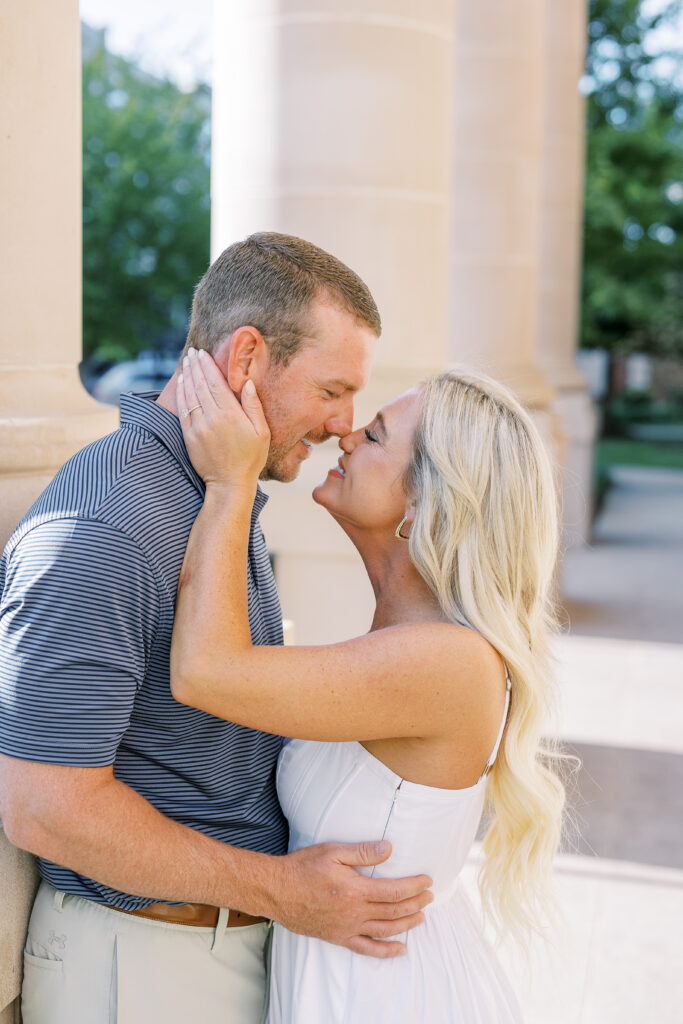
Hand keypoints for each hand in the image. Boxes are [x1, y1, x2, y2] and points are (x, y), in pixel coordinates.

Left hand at [176, 348, 269, 487]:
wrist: (229, 483)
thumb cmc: (251, 458)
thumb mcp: (261, 432)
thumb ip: (254, 406)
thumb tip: (247, 383)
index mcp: (231, 414)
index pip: (215, 382)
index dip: (207, 365)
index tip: (202, 353)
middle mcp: (212, 418)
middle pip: (200, 384)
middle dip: (195, 366)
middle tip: (192, 352)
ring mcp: (198, 427)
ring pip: (189, 395)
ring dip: (186, 376)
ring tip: (186, 363)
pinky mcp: (189, 436)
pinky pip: (182, 410)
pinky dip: (181, 394)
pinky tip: (181, 384)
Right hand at [272, 841, 432, 957]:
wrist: (277, 890)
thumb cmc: (303, 867)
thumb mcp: (333, 851)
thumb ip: (362, 852)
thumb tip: (389, 848)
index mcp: (356, 890)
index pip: (394, 891)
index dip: (414, 887)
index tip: (427, 881)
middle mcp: (354, 913)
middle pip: (393, 911)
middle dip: (415, 903)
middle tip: (430, 896)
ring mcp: (347, 928)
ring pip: (385, 930)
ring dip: (406, 925)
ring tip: (421, 917)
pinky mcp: (338, 937)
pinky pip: (366, 949)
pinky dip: (385, 951)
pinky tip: (399, 949)